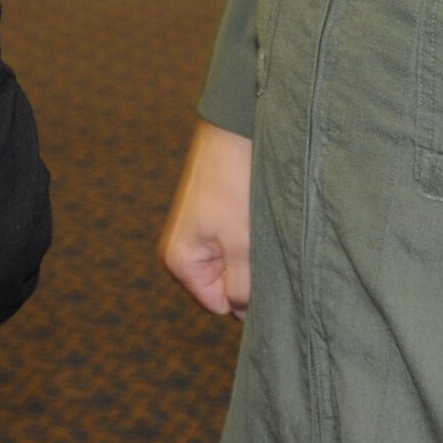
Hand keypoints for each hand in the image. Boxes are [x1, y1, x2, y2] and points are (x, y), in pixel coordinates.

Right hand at [159, 119, 252, 317]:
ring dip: (250, 249)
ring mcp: (195, 231)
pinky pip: (233, 240)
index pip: (220, 305)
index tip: (261, 264)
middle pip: (224, 284)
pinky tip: (254, 211)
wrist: (233, 128)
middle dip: (247, 269)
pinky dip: (248, 231)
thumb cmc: (234, 183)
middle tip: (261, 241)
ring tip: (257, 222)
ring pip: (232, 261)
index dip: (245, 291)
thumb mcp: (243, 244)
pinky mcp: (210, 214)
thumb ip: (243, 286)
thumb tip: (245, 314)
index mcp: (180, 262)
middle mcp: (181, 250)